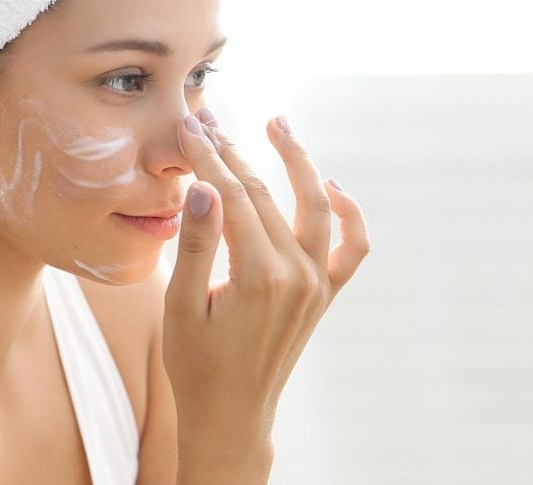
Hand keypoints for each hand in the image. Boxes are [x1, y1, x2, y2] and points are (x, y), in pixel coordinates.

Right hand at [163, 108, 369, 450]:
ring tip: (278, 124)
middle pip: (263, 195)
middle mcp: (296, 275)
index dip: (208, 158)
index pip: (230, 197)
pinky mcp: (324, 294)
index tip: (190, 127)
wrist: (232, 413)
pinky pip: (353, 248)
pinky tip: (331, 187)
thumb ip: (196, 244)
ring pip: (313, 206)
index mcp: (257, 277)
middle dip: (233, 153)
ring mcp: (316, 284)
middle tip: (209, 120)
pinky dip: (349, 214)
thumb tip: (203, 187)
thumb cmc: (196, 364)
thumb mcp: (180, 307)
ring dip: (298, 162)